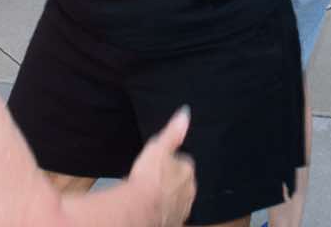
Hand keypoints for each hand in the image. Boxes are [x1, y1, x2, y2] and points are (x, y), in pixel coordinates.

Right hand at [123, 107, 196, 226]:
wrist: (141, 208)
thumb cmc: (149, 177)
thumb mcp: (158, 146)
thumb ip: (173, 132)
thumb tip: (185, 114)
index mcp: (188, 171)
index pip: (184, 162)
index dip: (172, 162)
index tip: (161, 163)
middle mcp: (190, 191)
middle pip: (182, 182)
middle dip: (172, 181)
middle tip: (155, 179)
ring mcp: (182, 208)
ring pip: (177, 199)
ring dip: (168, 196)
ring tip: (152, 193)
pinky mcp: (173, 222)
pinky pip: (170, 214)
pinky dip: (164, 211)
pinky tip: (152, 208)